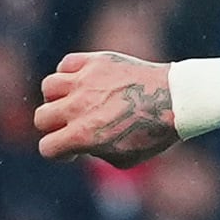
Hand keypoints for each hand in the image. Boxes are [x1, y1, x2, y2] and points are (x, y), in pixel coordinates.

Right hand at [34, 50, 184, 168]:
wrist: (177, 100)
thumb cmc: (155, 133)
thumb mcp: (126, 158)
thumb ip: (96, 153)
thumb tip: (81, 145)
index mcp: (84, 135)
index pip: (47, 147)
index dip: (58, 153)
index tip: (73, 151)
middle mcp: (79, 107)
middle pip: (42, 118)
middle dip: (54, 127)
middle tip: (72, 126)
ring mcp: (85, 82)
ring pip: (49, 87)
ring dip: (57, 98)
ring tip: (74, 102)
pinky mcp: (96, 62)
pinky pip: (66, 64)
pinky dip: (69, 73)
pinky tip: (83, 83)